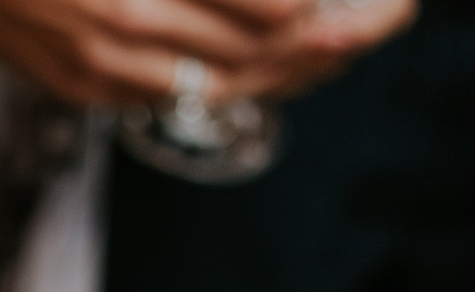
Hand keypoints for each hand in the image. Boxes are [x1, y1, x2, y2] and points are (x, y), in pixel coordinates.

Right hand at [0, 0, 414, 106]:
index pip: (272, 9)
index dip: (327, 11)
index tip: (380, 7)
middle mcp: (127, 25)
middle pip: (260, 54)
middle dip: (332, 42)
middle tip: (386, 23)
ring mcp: (104, 70)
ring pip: (227, 87)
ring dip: (293, 72)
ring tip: (342, 49)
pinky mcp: (89, 92)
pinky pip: (183, 100)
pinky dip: (237, 84)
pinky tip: (270, 67)